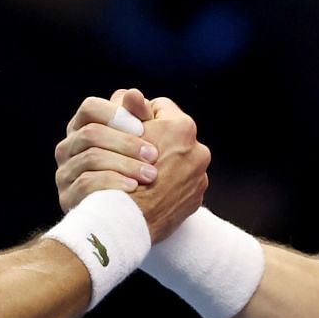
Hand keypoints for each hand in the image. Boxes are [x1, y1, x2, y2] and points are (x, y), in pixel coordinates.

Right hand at [54, 88, 159, 211]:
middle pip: (91, 133)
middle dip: (126, 143)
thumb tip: (134, 93)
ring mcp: (65, 174)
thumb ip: (142, 118)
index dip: (116, 114)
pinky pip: (86, 184)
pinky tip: (134, 188)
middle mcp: (69, 149)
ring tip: (151, 175)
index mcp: (84, 129)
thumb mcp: (147, 142)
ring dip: (125, 164)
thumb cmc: (142, 174)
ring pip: (90, 157)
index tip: (143, 128)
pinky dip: (113, 182)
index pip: (90, 108)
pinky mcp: (68, 198)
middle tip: (154, 155)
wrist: (133, 220)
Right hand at [131, 97, 210, 241]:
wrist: (126, 224)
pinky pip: (181, 185)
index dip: (140, 116)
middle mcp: (198, 150)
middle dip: (154, 141)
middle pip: (172, 135)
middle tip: (138, 152)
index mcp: (181, 128)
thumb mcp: (119, 137)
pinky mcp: (196, 200)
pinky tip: (149, 191)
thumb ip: (130, 113)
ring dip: (163, 164)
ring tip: (145, 175)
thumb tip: (133, 94)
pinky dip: (167, 186)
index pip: (160, 107)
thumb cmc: (118, 174)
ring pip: (178, 160)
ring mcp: (200, 177)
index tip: (129, 128)